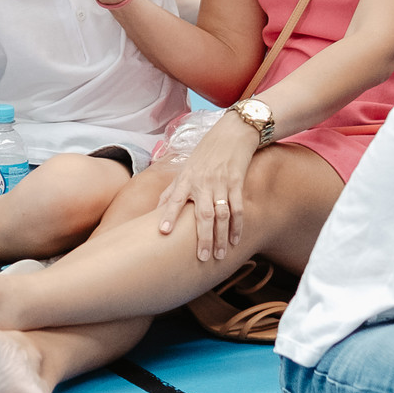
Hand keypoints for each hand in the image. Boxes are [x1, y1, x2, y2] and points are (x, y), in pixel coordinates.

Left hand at [155, 111, 253, 262]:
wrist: (231, 134)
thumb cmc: (204, 155)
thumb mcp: (184, 170)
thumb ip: (171, 191)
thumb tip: (155, 211)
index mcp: (186, 179)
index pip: (174, 199)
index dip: (168, 215)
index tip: (163, 232)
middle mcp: (202, 182)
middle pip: (203, 214)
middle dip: (202, 237)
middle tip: (201, 258)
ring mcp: (221, 183)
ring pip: (222, 214)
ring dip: (221, 236)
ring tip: (219, 255)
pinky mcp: (237, 182)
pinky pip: (238, 208)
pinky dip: (237, 225)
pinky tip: (235, 240)